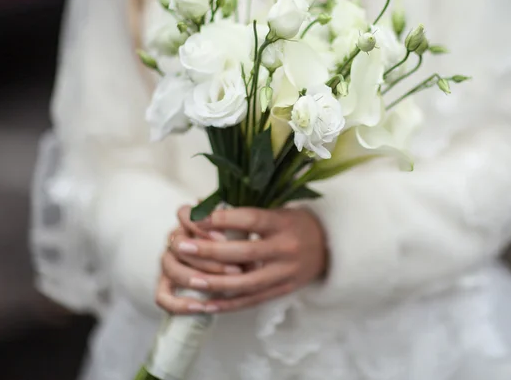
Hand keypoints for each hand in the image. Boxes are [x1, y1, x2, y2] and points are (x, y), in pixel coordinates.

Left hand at [156, 205, 327, 313]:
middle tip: (182, 246)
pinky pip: (250, 301)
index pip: (250, 220)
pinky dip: (227, 304)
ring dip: (213, 282)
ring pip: (245, 283)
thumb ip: (244, 212)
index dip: (222, 219)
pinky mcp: (282, 292)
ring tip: (188, 278)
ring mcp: (284, 274)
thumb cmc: (295, 224)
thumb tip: (203, 207)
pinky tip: (205, 303)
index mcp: (283, 223)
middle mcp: (285, 249)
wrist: (329, 248)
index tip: (196, 217)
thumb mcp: (277, 210)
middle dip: (209, 250)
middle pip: (243, 252)